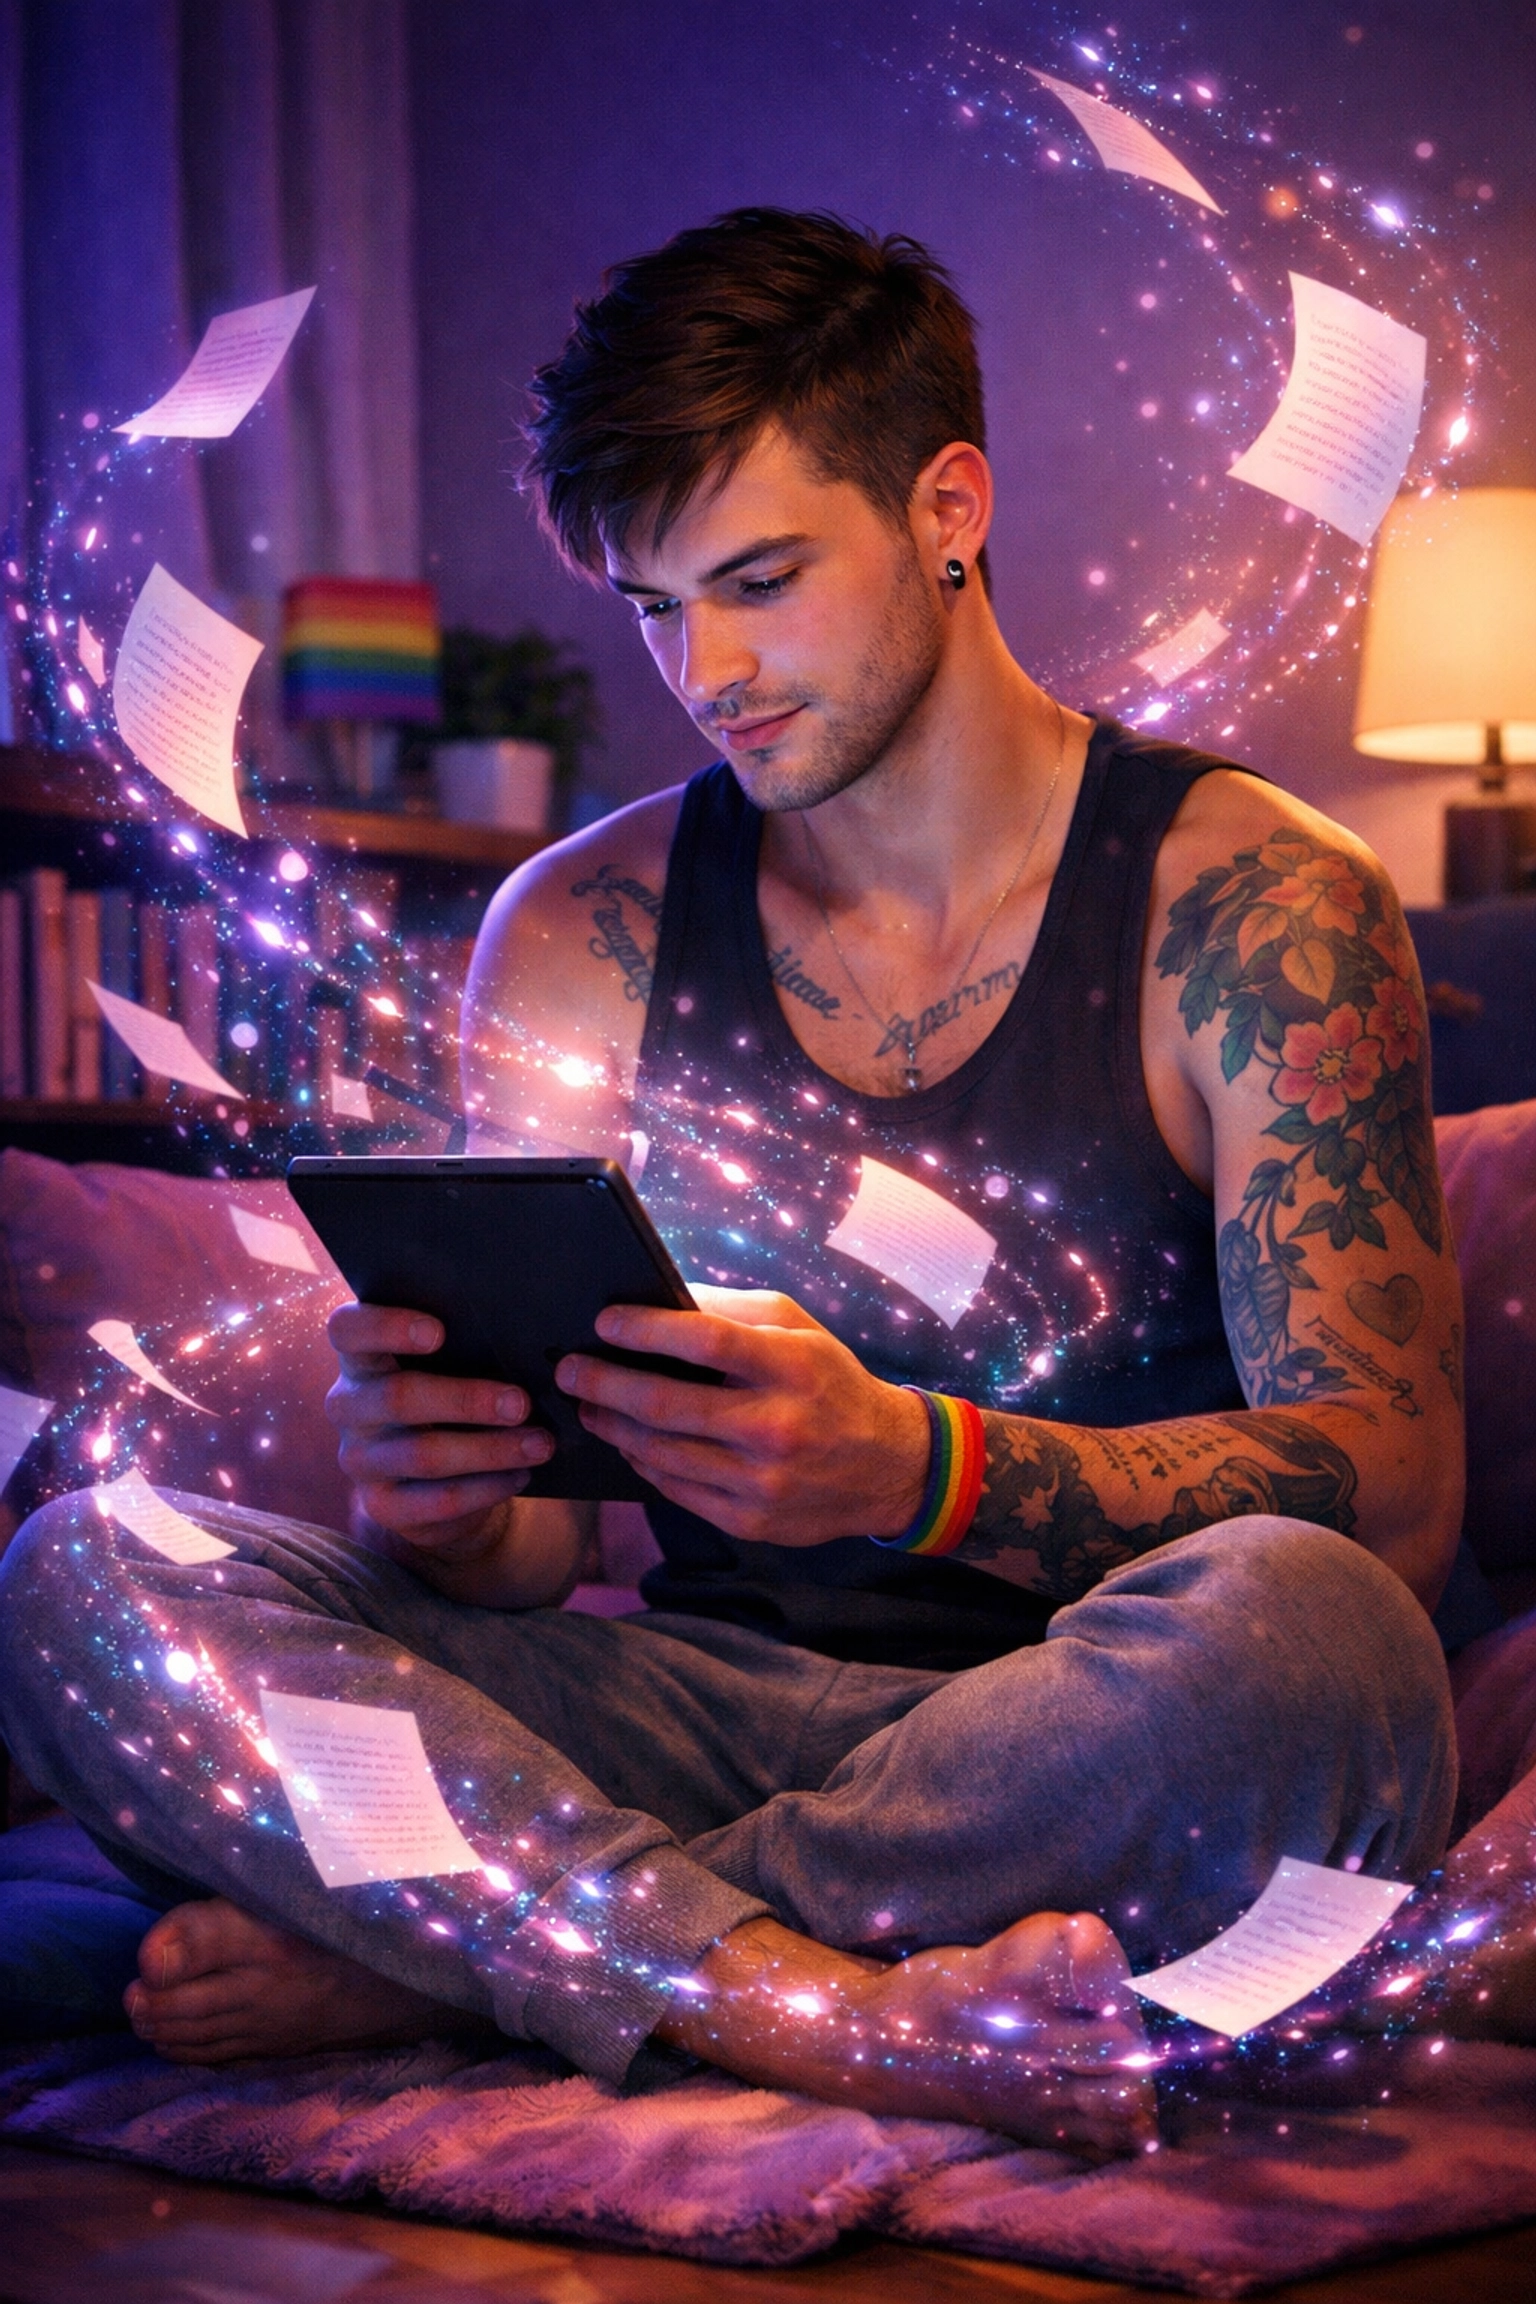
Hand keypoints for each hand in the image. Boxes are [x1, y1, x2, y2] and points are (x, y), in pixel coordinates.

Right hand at [325, 1302, 553, 1558]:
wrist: (437, 1476)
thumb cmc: (450, 1394)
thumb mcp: (449, 1365)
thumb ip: (466, 1344)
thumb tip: (524, 1341)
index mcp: (361, 1356)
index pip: (348, 1330)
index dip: (386, 1327)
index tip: (438, 1332)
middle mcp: (348, 1406)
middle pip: (397, 1397)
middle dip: (466, 1400)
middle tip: (521, 1404)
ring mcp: (360, 1459)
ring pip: (424, 1454)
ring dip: (489, 1449)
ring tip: (539, 1443)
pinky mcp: (382, 1506)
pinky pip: (437, 1500)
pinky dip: (486, 1487)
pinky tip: (520, 1475)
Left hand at [555, 1285, 930, 1542]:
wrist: (888, 1466)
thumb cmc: (830, 1383)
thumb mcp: (799, 1331)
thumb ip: (732, 1311)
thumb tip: (661, 1299)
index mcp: (791, 1367)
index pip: (705, 1341)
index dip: (645, 1329)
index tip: (603, 1321)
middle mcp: (776, 1426)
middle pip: (666, 1404)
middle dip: (604, 1384)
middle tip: (568, 1369)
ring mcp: (761, 1481)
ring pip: (661, 1453)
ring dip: (613, 1425)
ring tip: (588, 1404)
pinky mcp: (750, 1521)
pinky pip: (675, 1490)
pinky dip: (643, 1462)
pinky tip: (628, 1441)